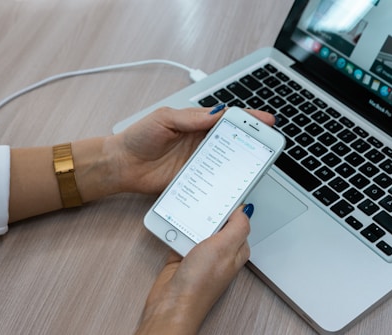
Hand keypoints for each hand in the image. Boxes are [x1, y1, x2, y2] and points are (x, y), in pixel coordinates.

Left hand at [111, 107, 274, 193]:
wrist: (123, 165)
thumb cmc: (138, 137)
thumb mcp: (164, 119)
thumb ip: (190, 118)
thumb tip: (216, 113)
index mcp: (196, 122)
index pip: (227, 118)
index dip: (248, 119)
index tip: (266, 120)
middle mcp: (200, 141)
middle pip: (233, 139)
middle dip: (253, 140)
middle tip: (268, 143)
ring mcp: (199, 161)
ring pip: (227, 160)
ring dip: (242, 161)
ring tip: (257, 162)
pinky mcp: (194, 178)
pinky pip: (214, 178)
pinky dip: (225, 179)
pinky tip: (235, 180)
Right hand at [134, 204, 252, 334]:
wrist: (173, 304)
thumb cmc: (200, 283)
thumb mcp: (224, 248)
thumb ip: (237, 227)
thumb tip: (245, 210)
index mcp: (235, 250)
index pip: (239, 221)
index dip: (233, 206)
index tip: (226, 189)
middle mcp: (220, 252)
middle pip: (217, 222)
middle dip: (210, 210)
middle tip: (204, 196)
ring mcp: (201, 255)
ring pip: (198, 227)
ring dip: (192, 219)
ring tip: (187, 208)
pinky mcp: (184, 256)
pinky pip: (182, 235)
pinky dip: (177, 229)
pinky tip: (174, 224)